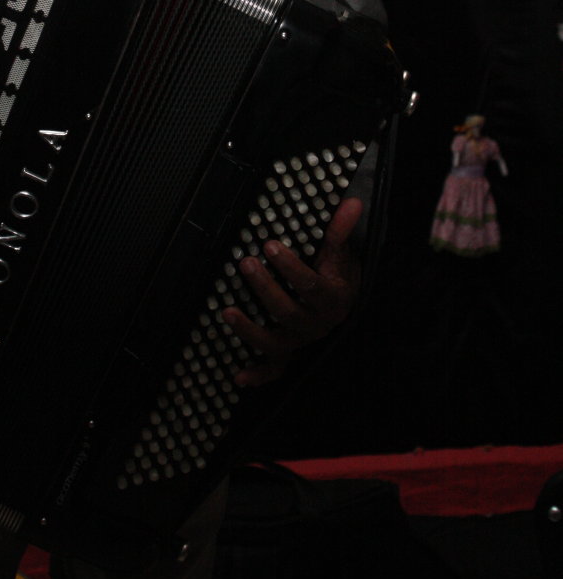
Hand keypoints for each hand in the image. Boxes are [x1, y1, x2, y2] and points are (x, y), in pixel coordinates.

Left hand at [221, 196, 361, 388]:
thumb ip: (340, 231)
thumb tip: (352, 202)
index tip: (269, 246)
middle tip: (245, 263)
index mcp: (331, 299)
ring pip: (275, 343)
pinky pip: (274, 369)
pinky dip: (257, 375)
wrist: (345, 303)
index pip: (310, 285)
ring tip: (227, 312)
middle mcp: (316, 324)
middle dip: (264, 289)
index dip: (289, 267)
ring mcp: (301, 340)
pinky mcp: (289, 352)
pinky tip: (239, 376)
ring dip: (249, 331)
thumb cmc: (337, 275)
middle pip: (287, 312)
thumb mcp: (340, 253)